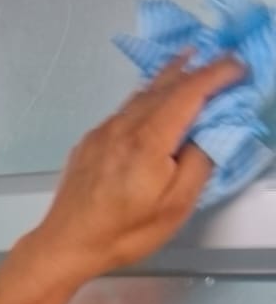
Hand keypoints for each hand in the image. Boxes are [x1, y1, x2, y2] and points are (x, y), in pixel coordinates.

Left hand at [32, 54, 245, 283]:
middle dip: (195, 69)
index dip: (216, 75)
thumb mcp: (176, 206)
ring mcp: (101, 133)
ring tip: (187, 64)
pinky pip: (123, 110)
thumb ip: (198, 163)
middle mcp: (122, 127)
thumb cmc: (123, 232)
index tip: (237, 67)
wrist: (66, 244)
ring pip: (140, 95)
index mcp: (148, 140)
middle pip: (163, 86)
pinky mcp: (89, 143)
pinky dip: (144, 98)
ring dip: (168, 78)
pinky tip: (150, 102)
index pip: (189, 92)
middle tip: (219, 59)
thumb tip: (206, 134)